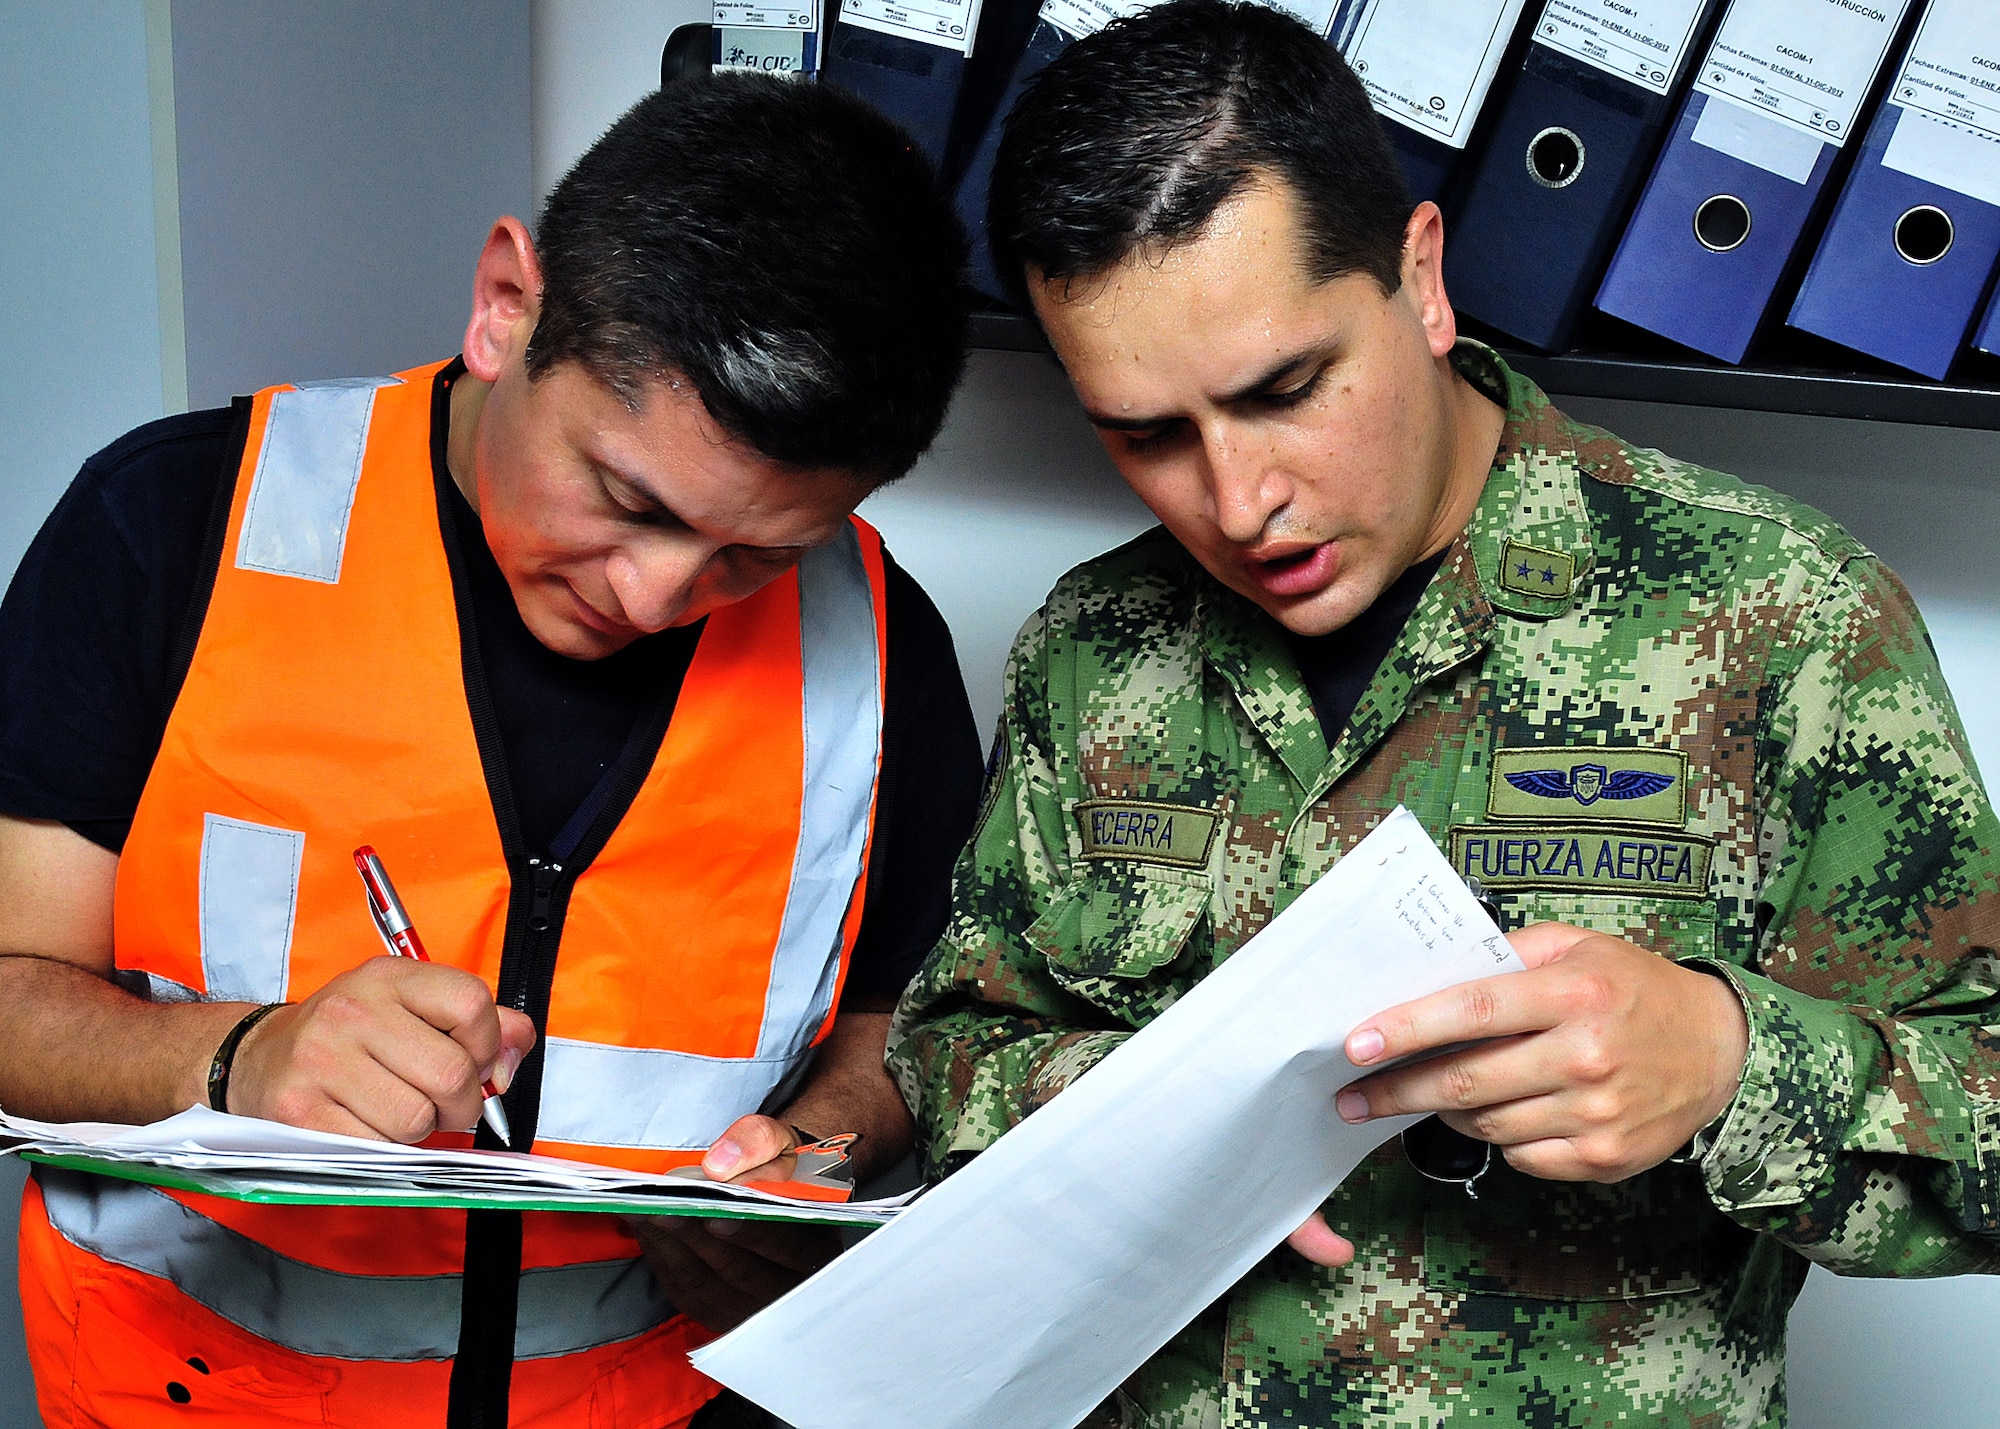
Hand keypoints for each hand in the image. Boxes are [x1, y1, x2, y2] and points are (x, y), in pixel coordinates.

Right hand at [227, 955, 534, 1141]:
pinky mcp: (299, 1110)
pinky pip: (376, 1147)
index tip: (474, 1060)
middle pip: (451, 1073)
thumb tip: (516, 1048)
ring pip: (416, 1119)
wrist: (257, 1058)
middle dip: (460, 1103)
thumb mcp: (410, 1007)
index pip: (471, 1004)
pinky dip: (384, 1149)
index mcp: (389, 978)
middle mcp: (354, 1011)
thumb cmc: (349, 1037)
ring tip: (397, 1111)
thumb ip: (477, 1022)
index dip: (487, 1043)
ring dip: (420, 1130)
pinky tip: (369, 1127)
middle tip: (441, 1103)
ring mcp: (322, 1060)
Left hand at [626, 1114, 840, 1331]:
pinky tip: (645, 1230)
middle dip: (694, 1237)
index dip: (751, 1233)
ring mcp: (752, 1308)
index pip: (786, 1246)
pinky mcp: (721, 1313)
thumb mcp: (783, 1142)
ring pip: (706, 1284)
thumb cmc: (782, 1169)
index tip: (714, 1215)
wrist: (781, 1196)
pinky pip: (686, 1292)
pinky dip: (662, 1261)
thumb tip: (718, 1165)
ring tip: (640, 1212)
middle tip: (657, 1208)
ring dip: (669, 1247)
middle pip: (738, 1269)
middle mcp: (789, 1286)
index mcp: (818, 1246)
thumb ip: (759, 1142)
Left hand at [1286, 922, 1747, 1267]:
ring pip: (1486, 1125)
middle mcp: (1584, 1056)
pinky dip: (1500, 1138)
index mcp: (1574, 994)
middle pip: (1466, 1081)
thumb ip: (1508, 954)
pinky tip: (1502, 1114)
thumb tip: (1432, 973)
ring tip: (1429, 1096)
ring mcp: (1596, 1114)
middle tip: (1354, 1097)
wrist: (1721, 1051)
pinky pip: (1521, 1156)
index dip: (1408, 1029)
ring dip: (1447, 1113)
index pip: (1471, 1010)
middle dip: (1397, 1091)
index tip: (1356, 1044)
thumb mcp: (1578, 947)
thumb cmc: (1637, 990)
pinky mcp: (1604, 1158)